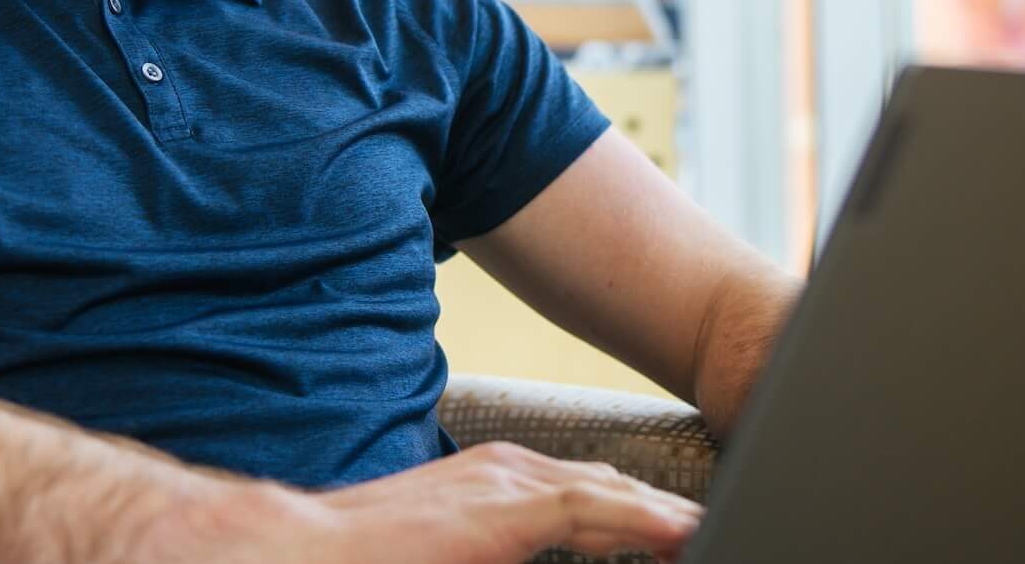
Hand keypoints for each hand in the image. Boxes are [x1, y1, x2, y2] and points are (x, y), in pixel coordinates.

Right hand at [305, 441, 702, 562]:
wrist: (309, 552)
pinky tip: (683, 534)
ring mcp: (509, 482)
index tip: (683, 538)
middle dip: (665, 516)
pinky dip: (643, 522)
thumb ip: (501, 554)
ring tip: (715, 531)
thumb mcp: (457, 554)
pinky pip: (593, 510)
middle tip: (716, 530)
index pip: (590, 494)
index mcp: (500, 483)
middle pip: (611, 489)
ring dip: (667, 519)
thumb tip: (533, 551)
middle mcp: (511, 470)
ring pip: (612, 496)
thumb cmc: (374, 562)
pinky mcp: (507, 509)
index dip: (641, 516)